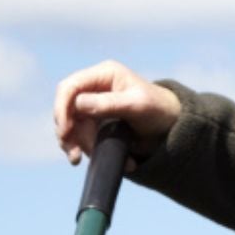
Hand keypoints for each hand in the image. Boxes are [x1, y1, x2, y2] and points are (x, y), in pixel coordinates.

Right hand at [53, 61, 181, 165]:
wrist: (172, 127)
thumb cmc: (159, 110)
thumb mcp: (137, 105)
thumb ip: (109, 103)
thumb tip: (78, 104)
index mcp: (104, 75)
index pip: (70, 87)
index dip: (62, 108)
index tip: (65, 131)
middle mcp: (95, 87)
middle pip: (67, 108)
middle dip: (68, 132)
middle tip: (74, 155)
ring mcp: (94, 105)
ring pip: (71, 125)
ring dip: (74, 144)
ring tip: (81, 160)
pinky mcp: (96, 122)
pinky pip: (80, 135)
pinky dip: (83, 148)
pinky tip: (93, 158)